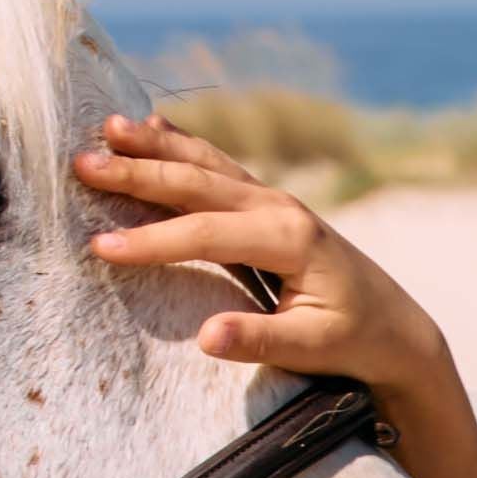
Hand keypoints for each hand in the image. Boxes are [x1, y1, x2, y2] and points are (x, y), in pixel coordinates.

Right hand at [75, 114, 456, 407]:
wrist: (396, 327)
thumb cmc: (355, 341)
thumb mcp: (313, 350)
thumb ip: (260, 341)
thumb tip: (206, 337)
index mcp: (289, 239)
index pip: (206, 234)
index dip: (152, 241)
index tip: (101, 247)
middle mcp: (280, 208)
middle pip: (197, 183)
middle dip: (137, 173)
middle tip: (80, 164)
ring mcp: (275, 200)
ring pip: (206, 164)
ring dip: (154, 146)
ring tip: (106, 130)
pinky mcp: (269, 205)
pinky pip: (218, 167)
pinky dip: (182, 145)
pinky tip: (152, 127)